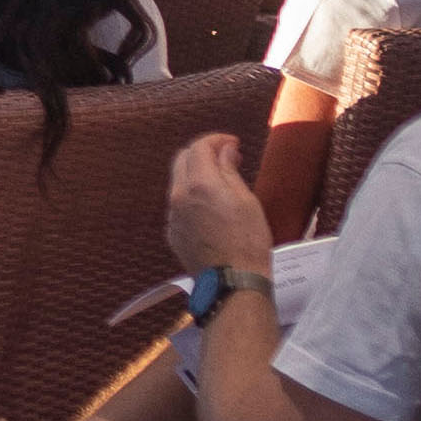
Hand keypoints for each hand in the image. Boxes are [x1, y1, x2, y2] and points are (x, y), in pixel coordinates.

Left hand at [164, 135, 275, 277]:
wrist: (233, 280)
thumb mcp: (246, 200)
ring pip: (178, 182)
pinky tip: (210, 206)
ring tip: (221, 183)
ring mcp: (172, 215)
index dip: (216, 140)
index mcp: (199, 184)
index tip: (233, 143)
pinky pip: (178, 205)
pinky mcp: (172, 232)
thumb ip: (229, 170)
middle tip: (227, 158)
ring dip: (196, 175)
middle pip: (182, 160)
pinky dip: (191, 196)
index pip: (199, 147)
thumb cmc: (248, 240)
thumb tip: (224, 149)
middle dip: (203, 153)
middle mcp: (178, 196)